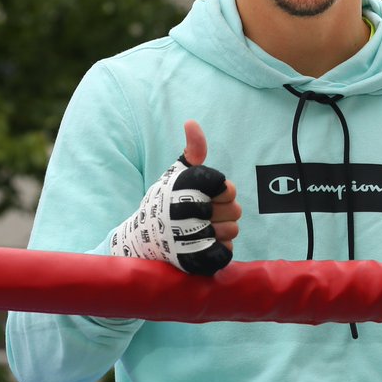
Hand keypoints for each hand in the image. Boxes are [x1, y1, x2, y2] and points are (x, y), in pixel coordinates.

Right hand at [180, 120, 241, 255]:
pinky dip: (219, 249)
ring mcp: (191, 237)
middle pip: (235, 210)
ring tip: (202, 230)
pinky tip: (204, 245)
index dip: (223, 191)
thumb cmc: (167, 202)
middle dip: (224, 212)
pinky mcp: (196, 259)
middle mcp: (187, 210)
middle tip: (205, 214)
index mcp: (188, 187)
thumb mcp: (178, 173)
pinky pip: (226, 251)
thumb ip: (193, 150)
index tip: (208, 195)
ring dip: (221, 231)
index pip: (229, 187)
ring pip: (232, 231)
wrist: (145, 239)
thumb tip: (191, 122)